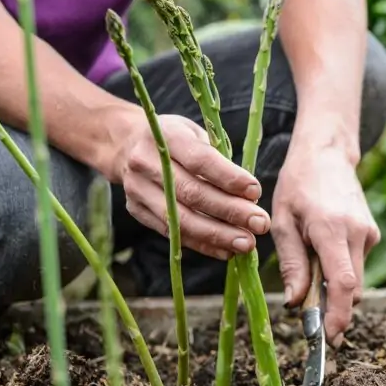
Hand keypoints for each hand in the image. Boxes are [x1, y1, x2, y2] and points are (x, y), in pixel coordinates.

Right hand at [111, 112, 270, 258]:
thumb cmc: (175, 139)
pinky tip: (226, 251)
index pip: (200, 160)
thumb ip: (219, 159)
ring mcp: (138, 189)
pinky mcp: (137, 211)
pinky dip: (202, 244)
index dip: (229, 178)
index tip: (256, 192)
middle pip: (192, 193)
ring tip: (247, 244)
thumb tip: (250, 196)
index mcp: (167, 136)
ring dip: (218, 235)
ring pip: (181, 219)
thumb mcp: (196, 134)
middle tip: (260, 224)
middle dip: (230, 211)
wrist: (125, 145)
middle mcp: (147, 162)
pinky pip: (173, 234)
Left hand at [272, 144, 379, 346]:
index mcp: (332, 229)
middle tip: (309, 318)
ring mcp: (369, 234)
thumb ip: (291, 264)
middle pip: (352, 289)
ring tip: (309, 269)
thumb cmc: (298, 184)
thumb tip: (296, 303)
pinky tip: (321, 251)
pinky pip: (356, 264)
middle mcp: (358, 233)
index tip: (328, 337)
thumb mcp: (283, 222)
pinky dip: (339, 270)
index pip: (343, 283)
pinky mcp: (371, 234)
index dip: (337, 315)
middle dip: (333, 309)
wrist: (327, 153)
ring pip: (355, 279)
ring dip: (333, 288)